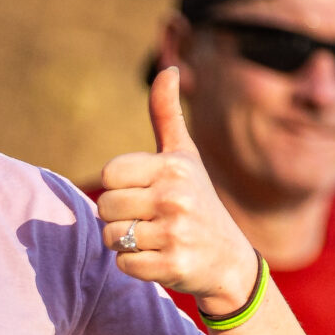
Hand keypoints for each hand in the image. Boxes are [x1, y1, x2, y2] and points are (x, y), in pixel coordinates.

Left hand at [94, 69, 260, 314]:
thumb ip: (166, 114)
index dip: (119, 187)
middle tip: (148, 219)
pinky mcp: (173, 266)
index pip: (109, 175)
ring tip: (154, 238)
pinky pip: (124, 264)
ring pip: (112, 237)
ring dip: (125, 242)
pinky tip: (159, 258)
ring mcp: (176, 233)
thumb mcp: (185, 156)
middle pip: (105, 207)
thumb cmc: (198, 200)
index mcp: (174, 166)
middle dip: (119, 217)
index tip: (144, 191)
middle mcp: (176, 197)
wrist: (229, 260)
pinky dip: (134, 266)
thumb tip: (168, 68)